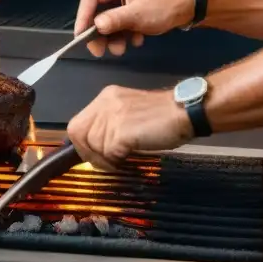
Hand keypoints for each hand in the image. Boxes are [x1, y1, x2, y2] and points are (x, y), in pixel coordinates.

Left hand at [66, 86, 193, 170]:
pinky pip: (109, 152)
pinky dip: (117, 160)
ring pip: (94, 146)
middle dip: (90, 155)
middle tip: (107, 163)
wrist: (186, 111)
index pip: (77, 124)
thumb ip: (111, 125)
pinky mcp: (122, 130)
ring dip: (106, 159)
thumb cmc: (163, 117)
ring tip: (123, 159)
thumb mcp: (129, 114)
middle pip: (78, 135)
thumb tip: (96, 148)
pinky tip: (129, 158)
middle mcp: (104, 104)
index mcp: (105, 98)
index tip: (95, 155)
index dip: (82, 144)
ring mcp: (112, 115)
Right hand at [74, 0, 195, 56]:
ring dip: (112, 36)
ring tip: (120, 49)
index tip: (81, 37)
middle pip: (98, 9)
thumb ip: (114, 20)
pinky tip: (136, 40)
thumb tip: (95, 26)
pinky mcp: (133, 7)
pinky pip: (120, 21)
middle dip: (99, 31)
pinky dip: (124, 33)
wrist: (193, 7)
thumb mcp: (138, 15)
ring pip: (108, 18)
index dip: (83, 17)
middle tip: (98, 50)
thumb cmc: (166, 6)